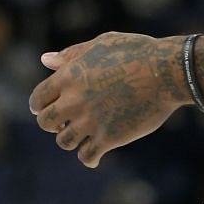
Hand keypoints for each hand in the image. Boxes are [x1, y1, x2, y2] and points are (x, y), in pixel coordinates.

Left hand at [28, 32, 186, 167]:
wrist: (165, 72)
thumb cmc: (135, 52)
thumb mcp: (100, 45)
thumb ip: (71, 55)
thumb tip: (45, 60)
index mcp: (68, 76)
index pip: (38, 99)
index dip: (40, 105)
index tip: (46, 109)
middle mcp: (74, 100)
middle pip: (45, 123)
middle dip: (52, 123)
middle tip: (64, 122)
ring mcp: (90, 121)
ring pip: (64, 141)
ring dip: (71, 139)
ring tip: (83, 135)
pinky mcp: (109, 137)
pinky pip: (87, 156)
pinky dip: (89, 158)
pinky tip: (96, 154)